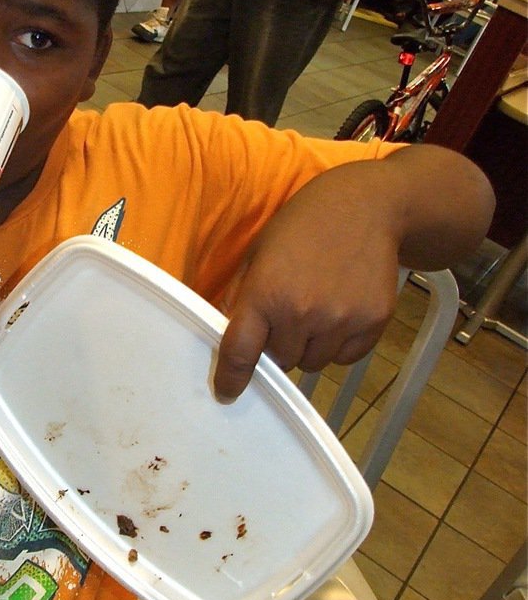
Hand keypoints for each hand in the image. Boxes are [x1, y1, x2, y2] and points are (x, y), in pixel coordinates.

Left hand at [213, 178, 400, 399]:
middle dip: (279, 345)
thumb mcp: (260, 253)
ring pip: (314, 363)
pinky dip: (340, 344)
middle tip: (290, 312)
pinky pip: (346, 357)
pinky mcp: (372, 322)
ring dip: (310, 346)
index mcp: (266, 294)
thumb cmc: (304, 227)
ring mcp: (341, 319)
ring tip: (318, 305)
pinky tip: (342, 307)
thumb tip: (229, 337)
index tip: (227, 393)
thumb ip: (243, 297)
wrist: (366, 207)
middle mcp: (302, 312)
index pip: (241, 352)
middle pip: (281, 361)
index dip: (231, 377)